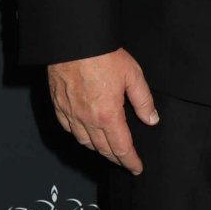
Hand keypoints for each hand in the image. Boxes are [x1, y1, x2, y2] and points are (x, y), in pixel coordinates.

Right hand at [48, 49, 158, 175]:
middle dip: (116, 158)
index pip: (121, 147)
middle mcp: (87, 119)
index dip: (130, 161)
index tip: (137, 168)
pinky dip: (79, 136)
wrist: (73, 41)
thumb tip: (151, 119)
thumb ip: (143, 101)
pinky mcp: (59, 105)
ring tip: (108, 150)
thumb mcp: (133, 75)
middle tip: (125, 162)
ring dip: (98, 149)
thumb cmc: (103, 55)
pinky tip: (84, 135)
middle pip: (103, 148)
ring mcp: (70, 113)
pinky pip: (68, 129)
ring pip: (84, 141)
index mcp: (108, 115)